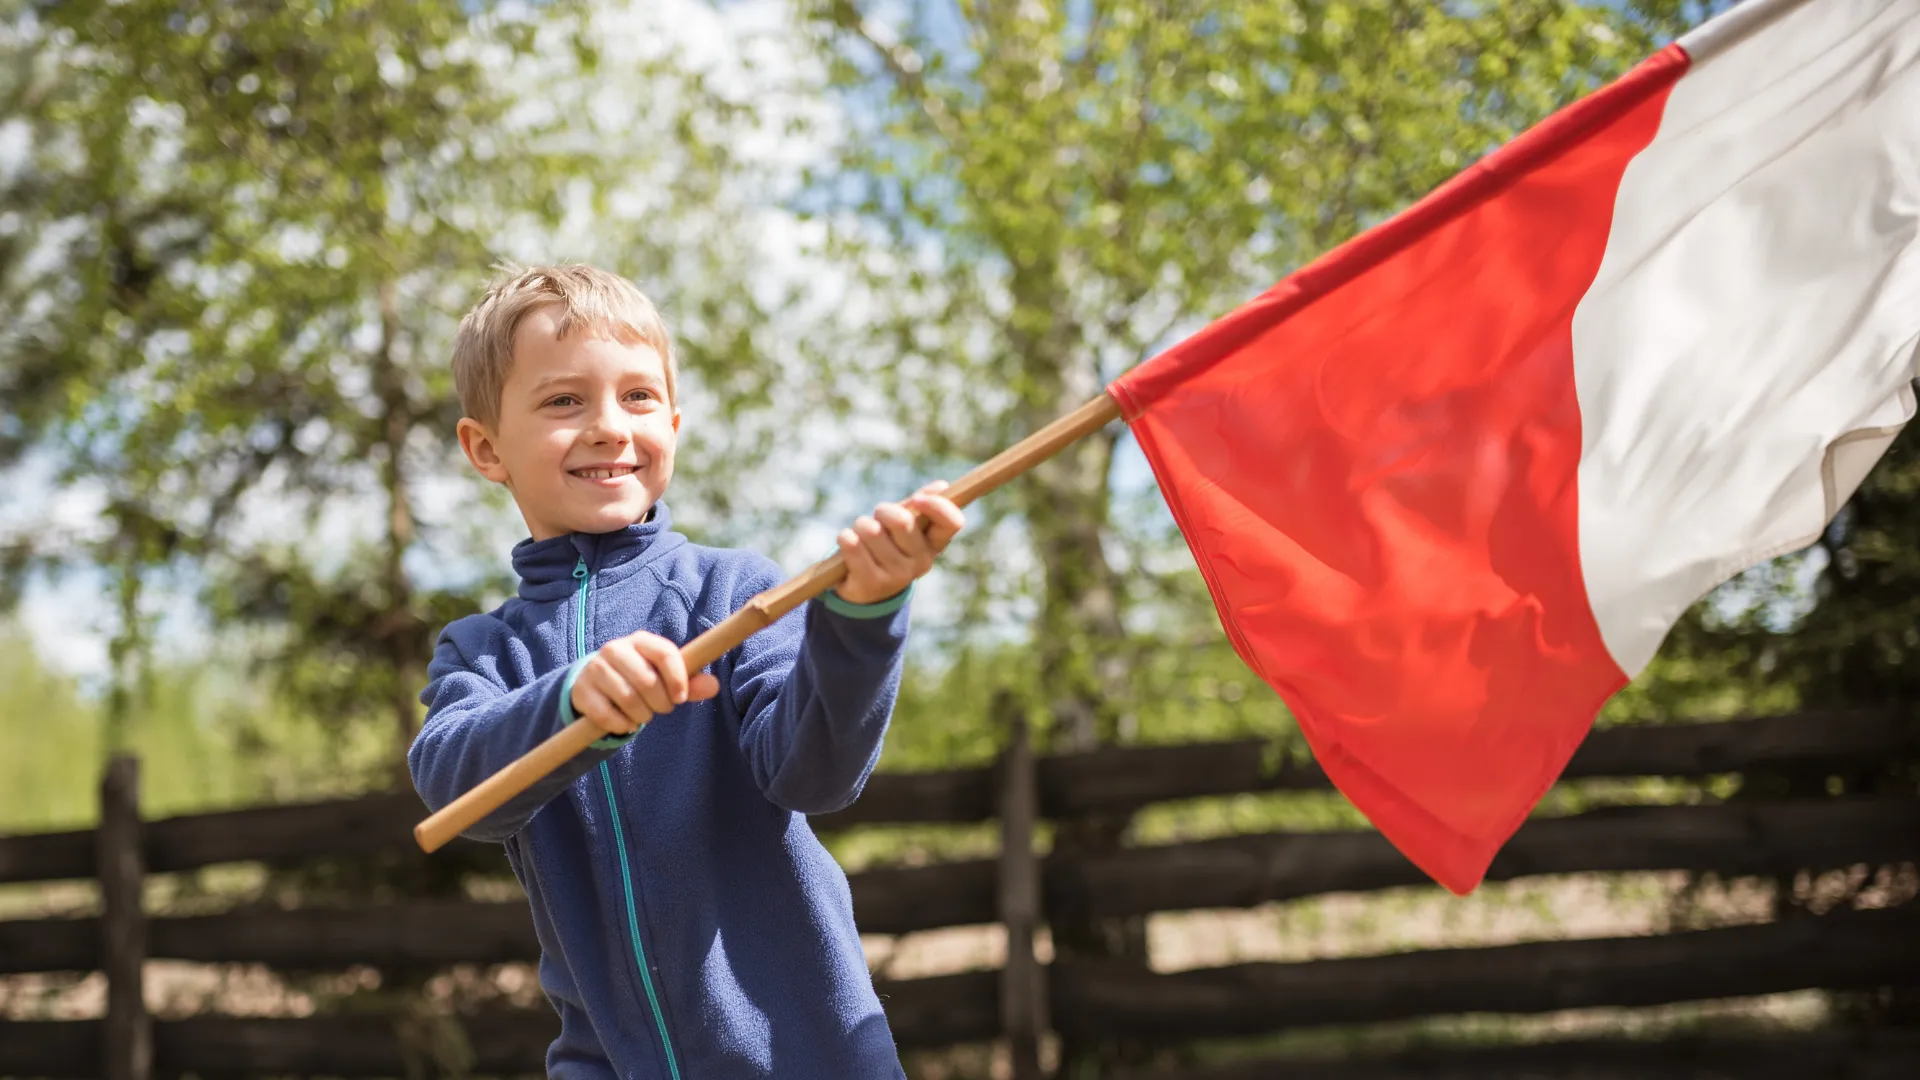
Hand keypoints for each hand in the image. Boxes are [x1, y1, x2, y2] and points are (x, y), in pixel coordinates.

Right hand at [569, 630, 719, 735]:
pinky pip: (607, 715)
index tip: (681, 699)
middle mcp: (615, 648)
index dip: (677, 678)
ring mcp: (596, 668)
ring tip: (644, 715)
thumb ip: (689, 682)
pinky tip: (627, 723)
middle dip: (660, 703)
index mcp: (641, 640)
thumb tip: (714, 686)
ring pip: (628, 698)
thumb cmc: (640, 677)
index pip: (665, 653)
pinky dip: (622, 725)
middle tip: (661, 709)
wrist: (596, 683)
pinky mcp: (582, 690)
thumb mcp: (665, 677)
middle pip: (647, 680)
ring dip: (642, 715)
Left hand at [833, 481, 966, 605]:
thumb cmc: (888, 546)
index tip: (917, 498)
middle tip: (878, 517)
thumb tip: (942, 486)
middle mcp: (921, 562)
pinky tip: (849, 544)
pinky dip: (845, 538)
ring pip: (871, 531)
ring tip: (861, 536)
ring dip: (860, 525)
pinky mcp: (871, 583)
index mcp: (934, 544)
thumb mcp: (904, 527)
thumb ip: (919, 507)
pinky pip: (852, 545)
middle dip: (883, 510)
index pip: (952, 522)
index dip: (937, 505)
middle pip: (902, 521)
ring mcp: (897, 576)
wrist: (865, 589)